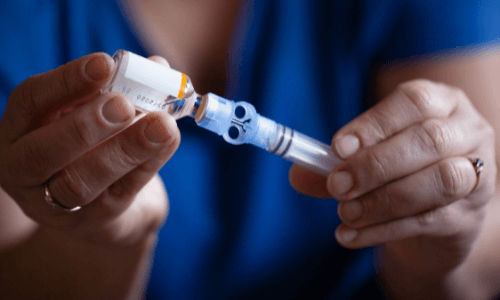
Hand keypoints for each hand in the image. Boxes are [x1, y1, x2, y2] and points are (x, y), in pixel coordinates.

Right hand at [0, 53, 178, 245]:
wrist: (104, 203)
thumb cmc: (94, 144)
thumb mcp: (97, 112)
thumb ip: (121, 87)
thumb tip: (157, 65)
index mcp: (18, 131)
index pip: (29, 102)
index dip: (65, 82)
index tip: (104, 64)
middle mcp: (25, 170)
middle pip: (41, 153)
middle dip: (85, 125)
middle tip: (123, 105)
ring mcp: (56, 203)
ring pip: (81, 182)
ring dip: (125, 149)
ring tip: (162, 126)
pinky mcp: (94, 221)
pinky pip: (120, 193)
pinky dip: (148, 164)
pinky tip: (168, 142)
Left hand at [290, 79, 495, 275]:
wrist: (438, 215)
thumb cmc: (400, 171)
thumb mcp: (369, 157)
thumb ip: (333, 163)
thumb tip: (297, 174)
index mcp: (441, 102)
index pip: (414, 101)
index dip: (375, 124)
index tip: (337, 147)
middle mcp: (467, 131)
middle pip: (429, 140)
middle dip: (375, 164)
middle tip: (336, 185)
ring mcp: (477, 173)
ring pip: (440, 180)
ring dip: (383, 200)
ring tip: (345, 213)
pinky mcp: (470, 215)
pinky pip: (430, 220)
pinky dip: (384, 229)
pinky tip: (350, 236)